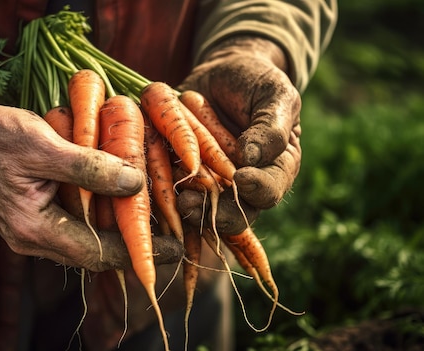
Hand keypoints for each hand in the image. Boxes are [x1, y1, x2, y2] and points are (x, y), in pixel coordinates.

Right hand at [0, 75, 182, 271]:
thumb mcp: (43, 144)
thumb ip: (89, 166)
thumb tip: (134, 182)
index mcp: (34, 229)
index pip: (99, 253)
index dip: (140, 251)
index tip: (177, 248)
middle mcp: (33, 239)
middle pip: (96, 252)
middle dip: (136, 244)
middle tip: (175, 233)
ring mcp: (32, 231)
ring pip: (87, 240)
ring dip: (119, 230)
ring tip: (156, 219)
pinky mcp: (34, 217)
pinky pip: (75, 225)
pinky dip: (101, 216)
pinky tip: (120, 201)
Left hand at [177, 36, 301, 234]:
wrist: (220, 74)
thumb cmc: (255, 82)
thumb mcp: (274, 94)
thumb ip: (271, 126)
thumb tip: (253, 157)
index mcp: (276, 169)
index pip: (271, 189)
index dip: (258, 189)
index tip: (242, 179)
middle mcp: (246, 186)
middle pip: (238, 213)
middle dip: (220, 214)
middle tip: (202, 203)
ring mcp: (215, 185)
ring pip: (207, 212)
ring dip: (193, 212)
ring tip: (181, 203)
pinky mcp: (186, 179)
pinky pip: (178, 196)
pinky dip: (169, 199)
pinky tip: (160, 195)